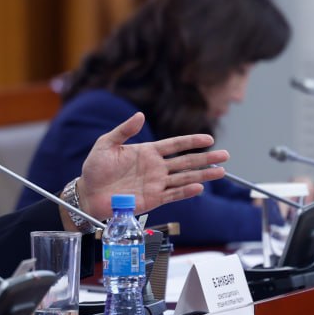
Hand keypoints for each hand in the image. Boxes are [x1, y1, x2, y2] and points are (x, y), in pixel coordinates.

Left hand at [75, 112, 228, 220]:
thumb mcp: (106, 144)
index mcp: (147, 152)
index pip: (175, 145)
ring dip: (202, 175)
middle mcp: (155, 167)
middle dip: (206, 158)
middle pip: (186, 162)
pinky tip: (199, 187)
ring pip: (184, 178)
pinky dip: (186, 191)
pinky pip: (172, 195)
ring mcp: (155, 184)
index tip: (209, 139)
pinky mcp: (152, 199)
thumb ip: (124, 130)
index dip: (192, 141)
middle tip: (225, 155)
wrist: (88, 193)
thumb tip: (140, 115)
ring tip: (221, 172)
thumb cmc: (95, 168)